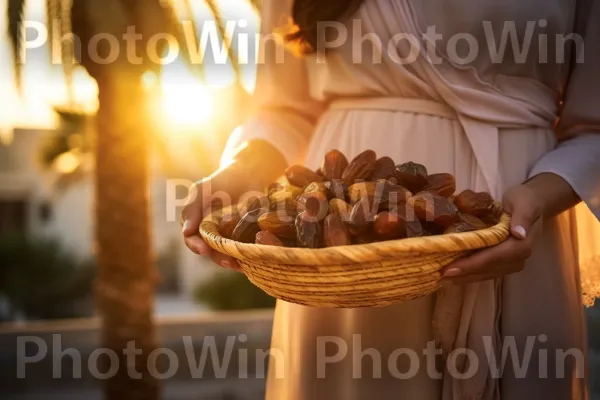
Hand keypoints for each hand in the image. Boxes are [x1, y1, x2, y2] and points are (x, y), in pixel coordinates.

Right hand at [181, 140, 286, 270]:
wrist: (247, 175)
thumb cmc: (220, 182)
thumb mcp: (201, 191)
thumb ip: (191, 209)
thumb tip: (186, 231)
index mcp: (197, 227)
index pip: (193, 241)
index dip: (197, 247)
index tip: (204, 250)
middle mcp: (212, 237)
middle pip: (212, 253)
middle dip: (219, 258)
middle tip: (228, 260)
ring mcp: (230, 239)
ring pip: (230, 255)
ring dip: (235, 260)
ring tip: (241, 262)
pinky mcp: (247, 239)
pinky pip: (247, 250)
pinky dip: (250, 255)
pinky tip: (254, 257)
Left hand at [440, 184, 542, 283]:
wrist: (530, 203)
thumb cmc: (524, 200)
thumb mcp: (524, 202)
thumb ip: (523, 216)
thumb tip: (519, 234)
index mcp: (521, 245)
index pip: (493, 257)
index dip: (471, 264)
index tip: (450, 269)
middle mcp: (518, 258)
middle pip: (487, 269)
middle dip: (464, 273)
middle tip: (440, 276)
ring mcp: (512, 262)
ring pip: (486, 273)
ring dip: (465, 277)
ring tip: (444, 278)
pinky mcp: (505, 262)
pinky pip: (487, 270)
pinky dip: (471, 273)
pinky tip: (455, 274)